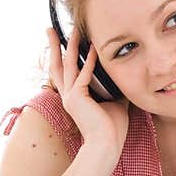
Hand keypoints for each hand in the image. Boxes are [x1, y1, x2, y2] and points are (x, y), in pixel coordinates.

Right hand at [46, 26, 129, 160]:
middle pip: (56, 65)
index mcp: (74, 98)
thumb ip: (115, 88)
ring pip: (66, 65)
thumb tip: (125, 76)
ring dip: (69, 46)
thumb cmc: (111, 129)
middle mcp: (68, 96)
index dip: (62, 56)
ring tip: (72, 30)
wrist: (106, 146)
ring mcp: (70, 97)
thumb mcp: (115, 103)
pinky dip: (89, 61)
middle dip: (54, 46)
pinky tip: (93, 48)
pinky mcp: (77, 99)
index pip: (64, 73)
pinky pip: (82, 75)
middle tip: (50, 29)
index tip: (63, 41)